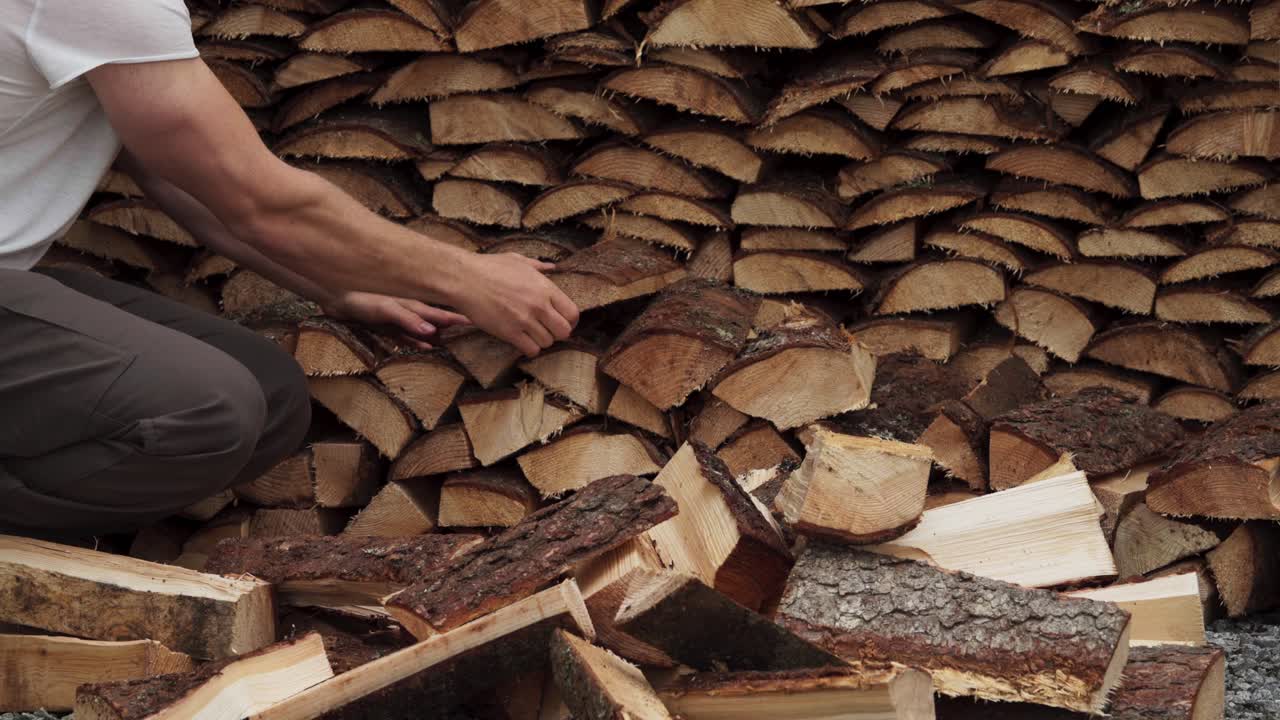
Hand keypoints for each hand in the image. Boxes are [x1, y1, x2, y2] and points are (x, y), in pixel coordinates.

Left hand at [325, 291, 470, 349]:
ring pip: (422, 327)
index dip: (456, 318)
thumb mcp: (385, 310)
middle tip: (471, 326)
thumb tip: (431, 331)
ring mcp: (397, 317)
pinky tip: (425, 345)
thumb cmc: (360, 299)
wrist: (334, 296)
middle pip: (434, 319)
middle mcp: (407, 310)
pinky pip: (406, 335)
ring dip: (436, 333)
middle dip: (452, 323)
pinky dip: (417, 340)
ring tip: (452, 340)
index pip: (440, 313)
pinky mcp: (385, 324)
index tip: (475, 319)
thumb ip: (408, 319)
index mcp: (411, 304)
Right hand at [452, 253, 579, 356]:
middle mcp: (539, 305)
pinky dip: (529, 349)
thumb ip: (538, 266)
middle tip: (547, 330)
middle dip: (557, 333)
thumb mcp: (518, 261)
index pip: (572, 313)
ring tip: (531, 334)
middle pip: (564, 331)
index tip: (562, 322)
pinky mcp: (509, 333)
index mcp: (545, 288)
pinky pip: (531, 350)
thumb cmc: (489, 267)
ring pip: (548, 343)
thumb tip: (552, 267)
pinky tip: (522, 342)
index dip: (570, 321)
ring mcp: (525, 320)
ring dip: (541, 341)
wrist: (464, 279)